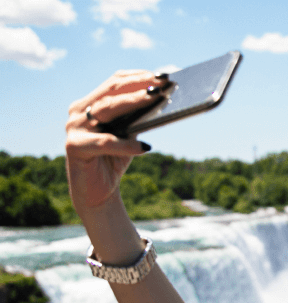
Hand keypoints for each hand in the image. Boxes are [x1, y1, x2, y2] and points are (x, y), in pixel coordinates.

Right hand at [65, 70, 167, 213]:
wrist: (98, 192)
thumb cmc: (115, 159)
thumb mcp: (129, 135)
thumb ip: (137, 118)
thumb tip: (162, 99)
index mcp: (90, 104)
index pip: (114, 82)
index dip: (137, 76)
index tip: (161, 74)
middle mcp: (79, 112)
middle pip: (111, 92)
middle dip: (138, 86)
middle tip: (162, 84)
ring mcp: (74, 128)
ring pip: (107, 110)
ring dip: (134, 103)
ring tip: (156, 99)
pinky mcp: (75, 147)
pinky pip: (105, 143)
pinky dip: (126, 145)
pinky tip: (145, 147)